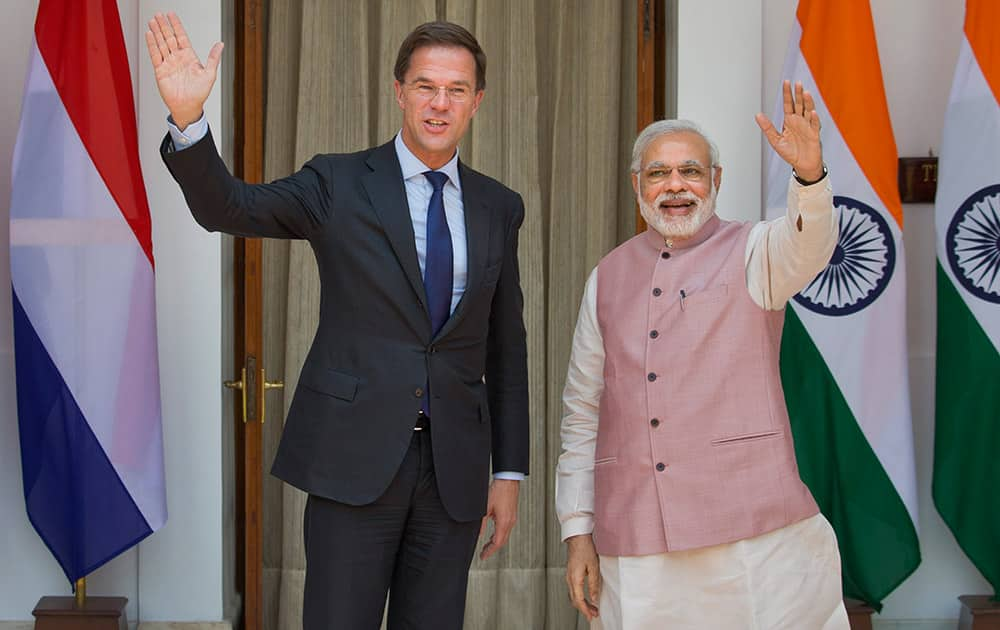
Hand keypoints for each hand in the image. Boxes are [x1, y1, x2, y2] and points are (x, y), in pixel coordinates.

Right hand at [145, 12, 223, 128]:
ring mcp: (168, 63)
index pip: (181, 36)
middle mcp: (178, 58)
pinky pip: (155, 55)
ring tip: (152, 21)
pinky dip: (152, 44)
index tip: (172, 15)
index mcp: (189, 57)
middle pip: (169, 37)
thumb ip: (213, 58)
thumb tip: (220, 44)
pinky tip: (149, 34)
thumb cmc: (199, 93)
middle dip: (164, 26)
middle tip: (159, 14)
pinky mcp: (160, 70)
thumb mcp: (210, 74)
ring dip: (157, 32)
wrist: (188, 107)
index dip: (176, 25)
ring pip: (161, 44)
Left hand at [479, 479, 518, 559]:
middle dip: (492, 548)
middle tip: (484, 553)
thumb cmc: (498, 491)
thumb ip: (481, 523)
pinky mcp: (512, 514)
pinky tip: (494, 532)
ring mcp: (512, 518)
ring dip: (496, 541)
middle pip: (502, 541)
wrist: (508, 480)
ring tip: (487, 544)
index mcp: (504, 522)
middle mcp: (510, 522)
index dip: (489, 551)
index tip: (483, 556)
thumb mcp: (485, 508)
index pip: (497, 543)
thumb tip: (478, 533)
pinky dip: (499, 534)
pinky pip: (506, 528)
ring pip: (505, 535)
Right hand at [565, 534, 600, 620]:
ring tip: (592, 608)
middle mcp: (569, 579)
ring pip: (573, 596)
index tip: (591, 616)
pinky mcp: (570, 574)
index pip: (579, 600)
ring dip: (582, 604)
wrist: (578, 538)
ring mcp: (569, 577)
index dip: (585, 610)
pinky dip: (579, 597)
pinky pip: (573, 590)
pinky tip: (586, 598)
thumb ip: (594, 584)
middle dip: (584, 609)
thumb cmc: (585, 549)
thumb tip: (594, 598)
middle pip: (574, 600)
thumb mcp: (594, 567)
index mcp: (574, 578)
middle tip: (594, 614)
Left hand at [756, 80, 823, 180]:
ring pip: (808, 111)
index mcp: (789, 121)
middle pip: (799, 104)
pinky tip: (812, 112)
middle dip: (798, 94)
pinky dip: (814, 119)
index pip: (788, 104)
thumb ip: (767, 127)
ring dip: (808, 102)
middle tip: (797, 83)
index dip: (787, 93)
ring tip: (806, 93)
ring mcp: (808, 126)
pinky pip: (815, 125)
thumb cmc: (790, 152)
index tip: (786, 82)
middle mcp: (799, 121)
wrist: (802, 165)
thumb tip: (757, 115)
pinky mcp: (814, 135)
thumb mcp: (775, 140)